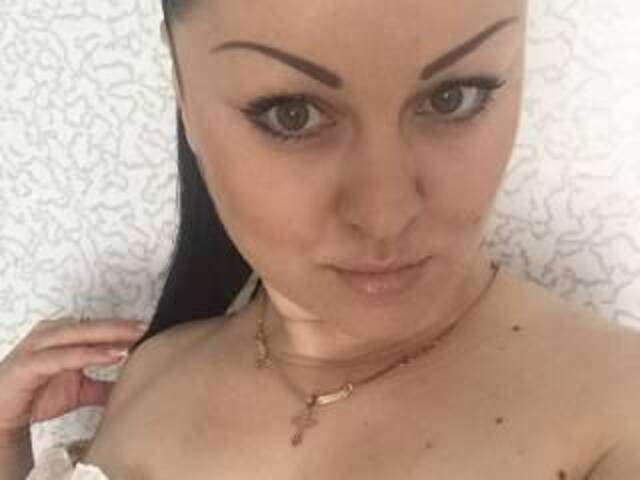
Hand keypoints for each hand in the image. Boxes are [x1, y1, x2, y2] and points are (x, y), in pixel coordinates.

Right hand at [0, 316, 146, 438]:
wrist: (1, 415)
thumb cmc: (37, 395)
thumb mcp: (79, 391)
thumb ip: (103, 387)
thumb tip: (132, 388)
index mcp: (62, 335)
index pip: (98, 327)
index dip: (123, 328)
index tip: (150, 329)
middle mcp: (50, 334)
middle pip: (91, 326)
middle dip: (120, 326)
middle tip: (146, 328)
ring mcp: (37, 346)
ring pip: (77, 334)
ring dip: (107, 336)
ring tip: (134, 339)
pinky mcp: (28, 363)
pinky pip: (62, 356)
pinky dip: (87, 354)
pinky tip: (111, 356)